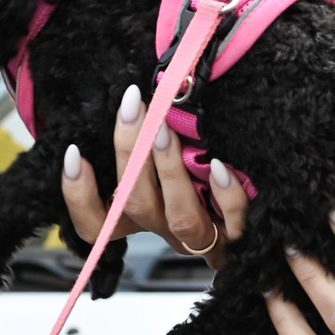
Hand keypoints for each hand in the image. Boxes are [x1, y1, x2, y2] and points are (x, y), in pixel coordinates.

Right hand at [60, 84, 250, 266]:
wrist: (261, 205)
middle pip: (135, 207)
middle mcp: (165, 229)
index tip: (74, 153)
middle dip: (130, 154)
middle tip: (132, 107)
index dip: (78, 197)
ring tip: (166, 131)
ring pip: (180, 220)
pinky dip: (226, 196)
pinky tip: (221, 167)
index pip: (95, 226)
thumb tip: (131, 94)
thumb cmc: (202, 162)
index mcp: (139, 216)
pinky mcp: (238, 239)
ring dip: (170, 172)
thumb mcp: (164, 152)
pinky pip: (233, 225)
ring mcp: (201, 238)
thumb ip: (144, 136)